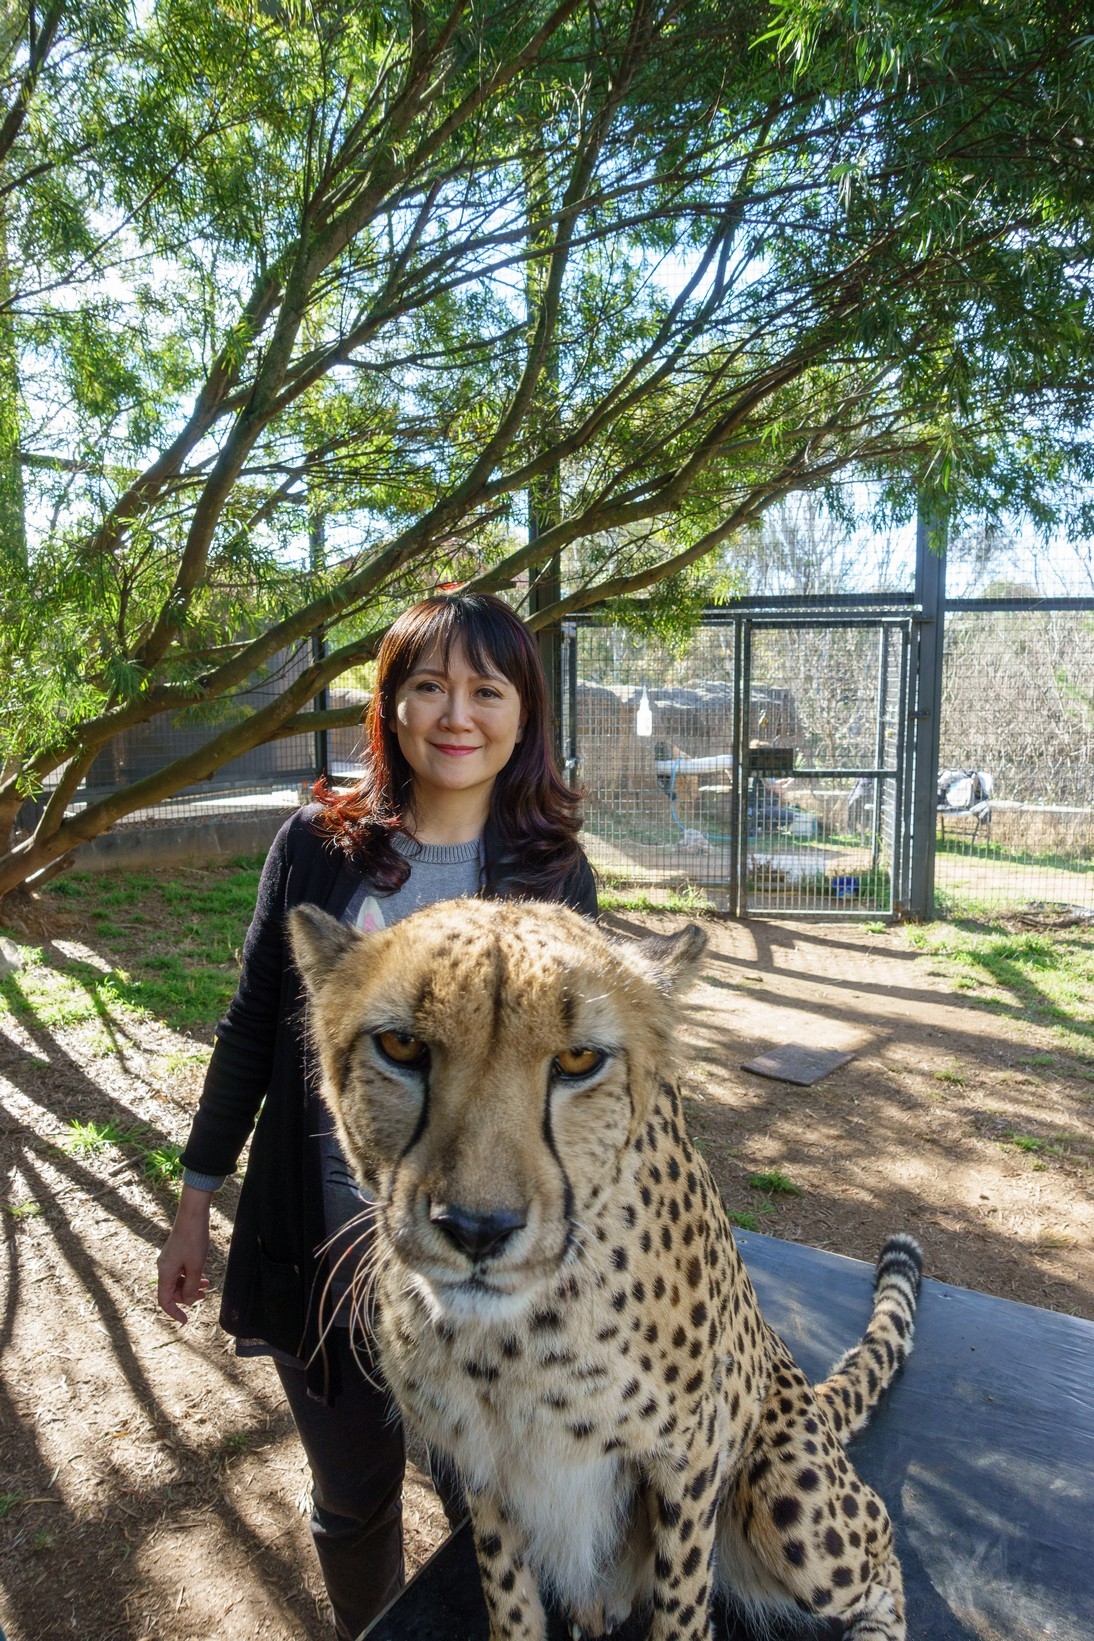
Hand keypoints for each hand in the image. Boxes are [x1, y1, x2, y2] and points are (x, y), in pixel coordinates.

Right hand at [157, 1183, 213, 1321]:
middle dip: (188, 1296)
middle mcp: (164, 1268)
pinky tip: (202, 1275)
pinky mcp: (175, 1254)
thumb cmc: (194, 1240)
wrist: (193, 1215)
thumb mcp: (196, 1267)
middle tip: (205, 1294)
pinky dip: (191, 1276)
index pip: (165, 1301)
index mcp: (165, 1273)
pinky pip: (181, 1272)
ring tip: (207, 1284)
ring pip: (178, 1282)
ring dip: (191, 1286)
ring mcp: (169, 1260)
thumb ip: (192, 1287)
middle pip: (172, 1292)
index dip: (174, 1313)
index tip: (186, 1320)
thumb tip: (189, 1301)